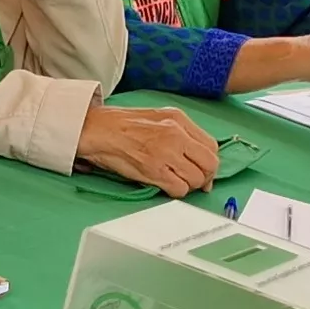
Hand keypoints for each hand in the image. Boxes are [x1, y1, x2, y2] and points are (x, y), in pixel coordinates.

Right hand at [76, 103, 217, 196]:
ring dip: (188, 185)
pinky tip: (164, 184)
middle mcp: (176, 134)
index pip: (212, 146)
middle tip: (193, 180)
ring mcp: (166, 152)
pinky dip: (175, 191)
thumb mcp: (158, 116)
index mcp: (178, 119)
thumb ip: (182, 133)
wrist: (97, 129)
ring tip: (174, 180)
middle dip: (205, 177)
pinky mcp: (154, 170)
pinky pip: (179, 189)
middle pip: (210, 164)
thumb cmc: (122, 124)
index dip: (210, 163)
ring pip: (196, 179)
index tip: (204, 170)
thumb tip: (198, 158)